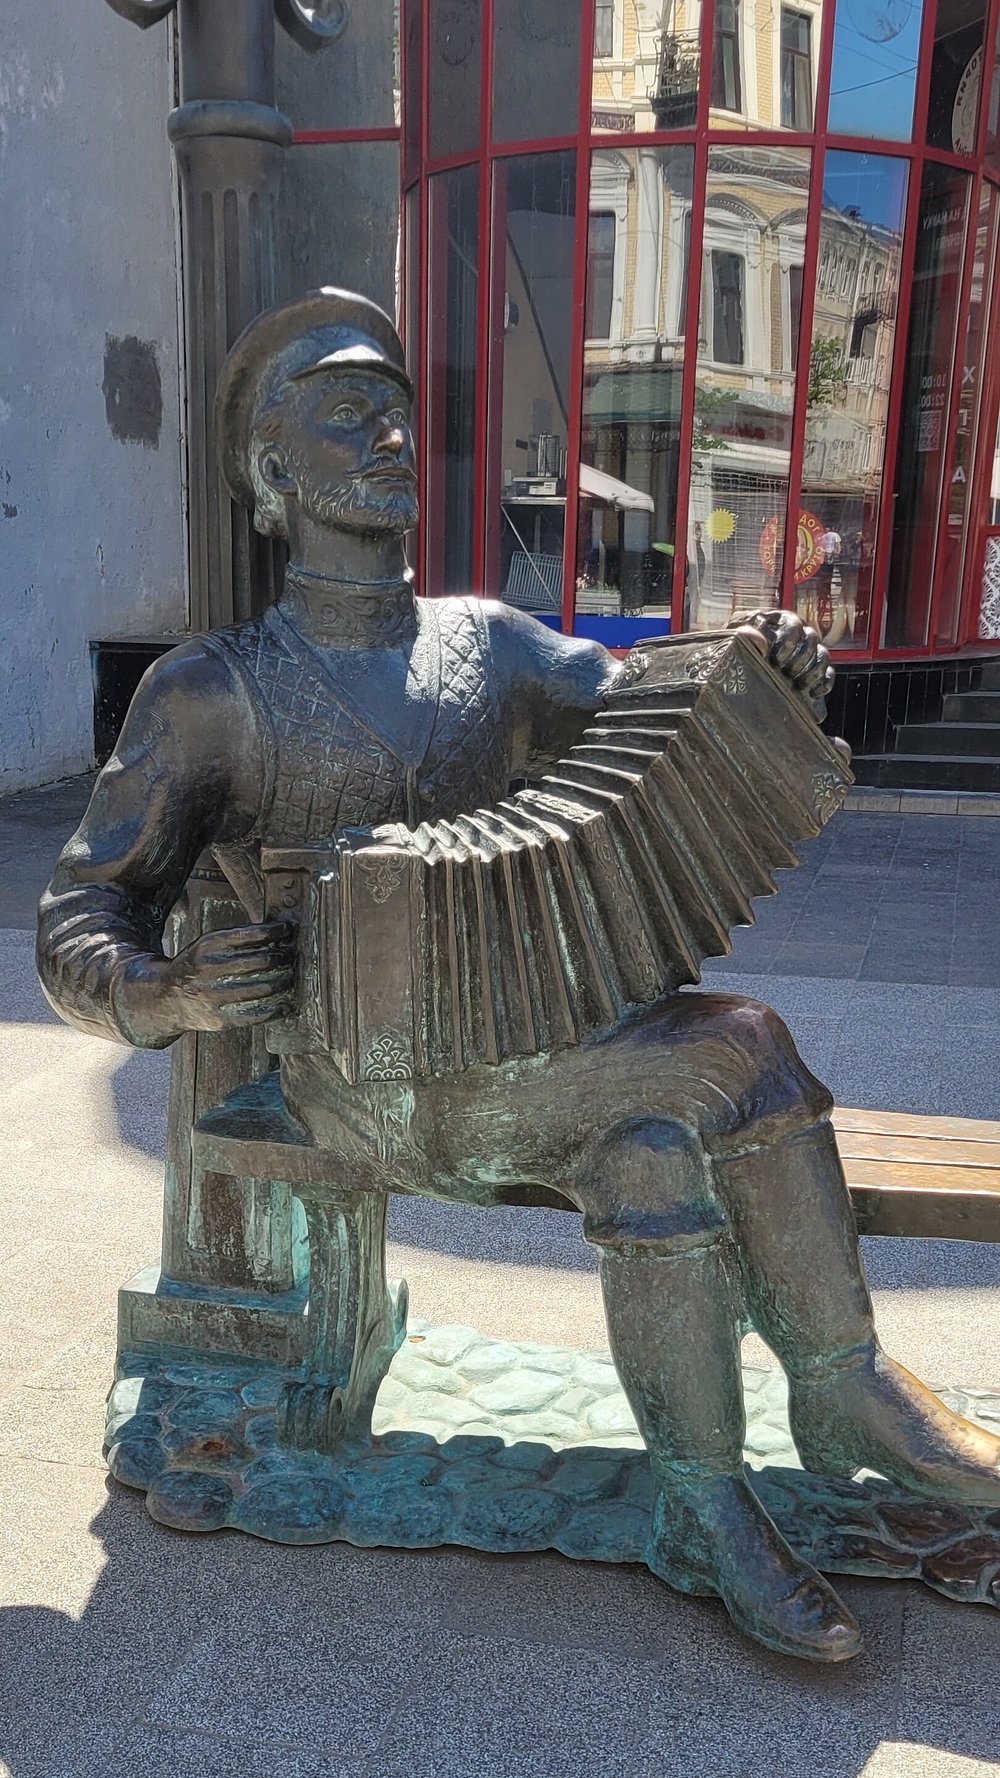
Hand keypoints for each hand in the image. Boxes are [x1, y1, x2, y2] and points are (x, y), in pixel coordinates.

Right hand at [117, 921, 295, 1044]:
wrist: (165, 999)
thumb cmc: (197, 968)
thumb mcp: (205, 946)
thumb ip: (235, 939)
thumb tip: (279, 933)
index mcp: (206, 946)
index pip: (247, 934)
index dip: (273, 931)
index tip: (288, 929)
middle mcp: (208, 970)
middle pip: (259, 961)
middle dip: (282, 956)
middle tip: (292, 955)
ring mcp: (213, 996)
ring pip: (262, 988)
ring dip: (283, 981)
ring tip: (291, 975)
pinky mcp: (219, 1019)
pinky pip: (256, 1014)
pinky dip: (276, 1008)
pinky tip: (286, 1003)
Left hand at [731, 609, 833, 720]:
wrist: (740, 678)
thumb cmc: (736, 652)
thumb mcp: (734, 639)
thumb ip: (744, 631)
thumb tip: (761, 630)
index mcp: (781, 621)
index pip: (793, 624)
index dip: (788, 641)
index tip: (776, 658)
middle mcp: (799, 633)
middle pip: (811, 639)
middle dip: (799, 659)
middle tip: (785, 672)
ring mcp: (810, 652)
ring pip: (822, 655)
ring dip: (812, 671)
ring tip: (797, 685)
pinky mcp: (816, 671)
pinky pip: (829, 673)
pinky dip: (824, 683)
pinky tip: (812, 693)